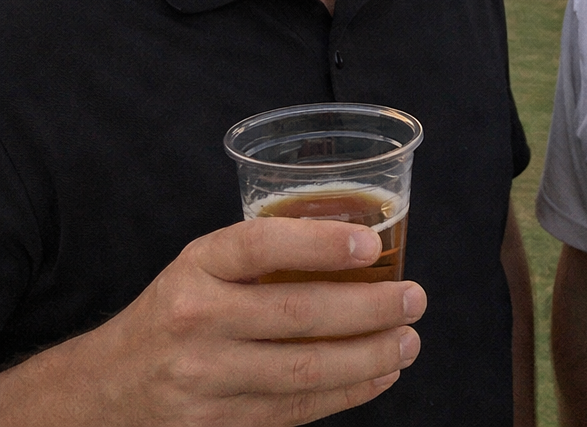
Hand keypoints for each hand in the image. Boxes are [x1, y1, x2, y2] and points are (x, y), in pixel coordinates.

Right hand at [0, 217, 426, 426]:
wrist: (107, 386)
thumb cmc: (178, 308)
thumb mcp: (205, 264)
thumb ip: (265, 255)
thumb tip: (362, 244)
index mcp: (199, 265)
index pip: (261, 245)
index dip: (320, 242)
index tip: (372, 242)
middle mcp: (197, 319)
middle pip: (298, 314)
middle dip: (369, 308)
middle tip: (414, 298)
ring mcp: (205, 379)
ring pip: (304, 371)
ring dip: (369, 356)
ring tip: (409, 341)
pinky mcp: (218, 424)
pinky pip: (294, 410)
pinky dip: (346, 393)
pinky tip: (379, 374)